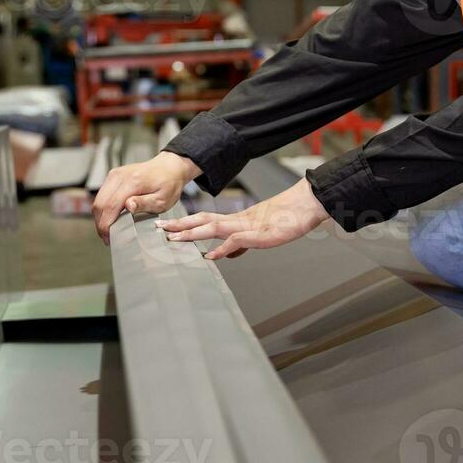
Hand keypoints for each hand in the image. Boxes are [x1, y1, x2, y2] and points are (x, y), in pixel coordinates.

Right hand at [92, 151, 201, 244]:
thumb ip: (144, 203)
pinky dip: (103, 209)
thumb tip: (128, 206)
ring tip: (108, 231)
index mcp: (133, 181)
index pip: (111, 206)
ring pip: (98, 200)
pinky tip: (110, 219)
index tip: (109, 238)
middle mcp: (120, 176)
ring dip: (100, 217)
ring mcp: (115, 175)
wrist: (169, 168)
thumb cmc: (168, 185)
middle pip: (100, 203)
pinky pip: (102, 195)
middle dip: (101, 223)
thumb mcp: (163, 199)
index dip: (106, 225)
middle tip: (107, 238)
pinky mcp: (113, 176)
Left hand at [157, 178, 328, 259]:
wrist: (306, 207)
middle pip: (202, 221)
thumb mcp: (259, 235)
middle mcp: (237, 221)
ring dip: (193, 233)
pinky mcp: (260, 234)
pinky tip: (210, 256)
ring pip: (214, 227)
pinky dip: (221, 248)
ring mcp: (247, 226)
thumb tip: (225, 254)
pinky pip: (237, 241)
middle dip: (179, 225)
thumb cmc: (286, 219)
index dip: (184, 224)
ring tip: (174, 239)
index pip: (204, 220)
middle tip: (157, 227)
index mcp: (236, 221)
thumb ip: (241, 244)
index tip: (165, 227)